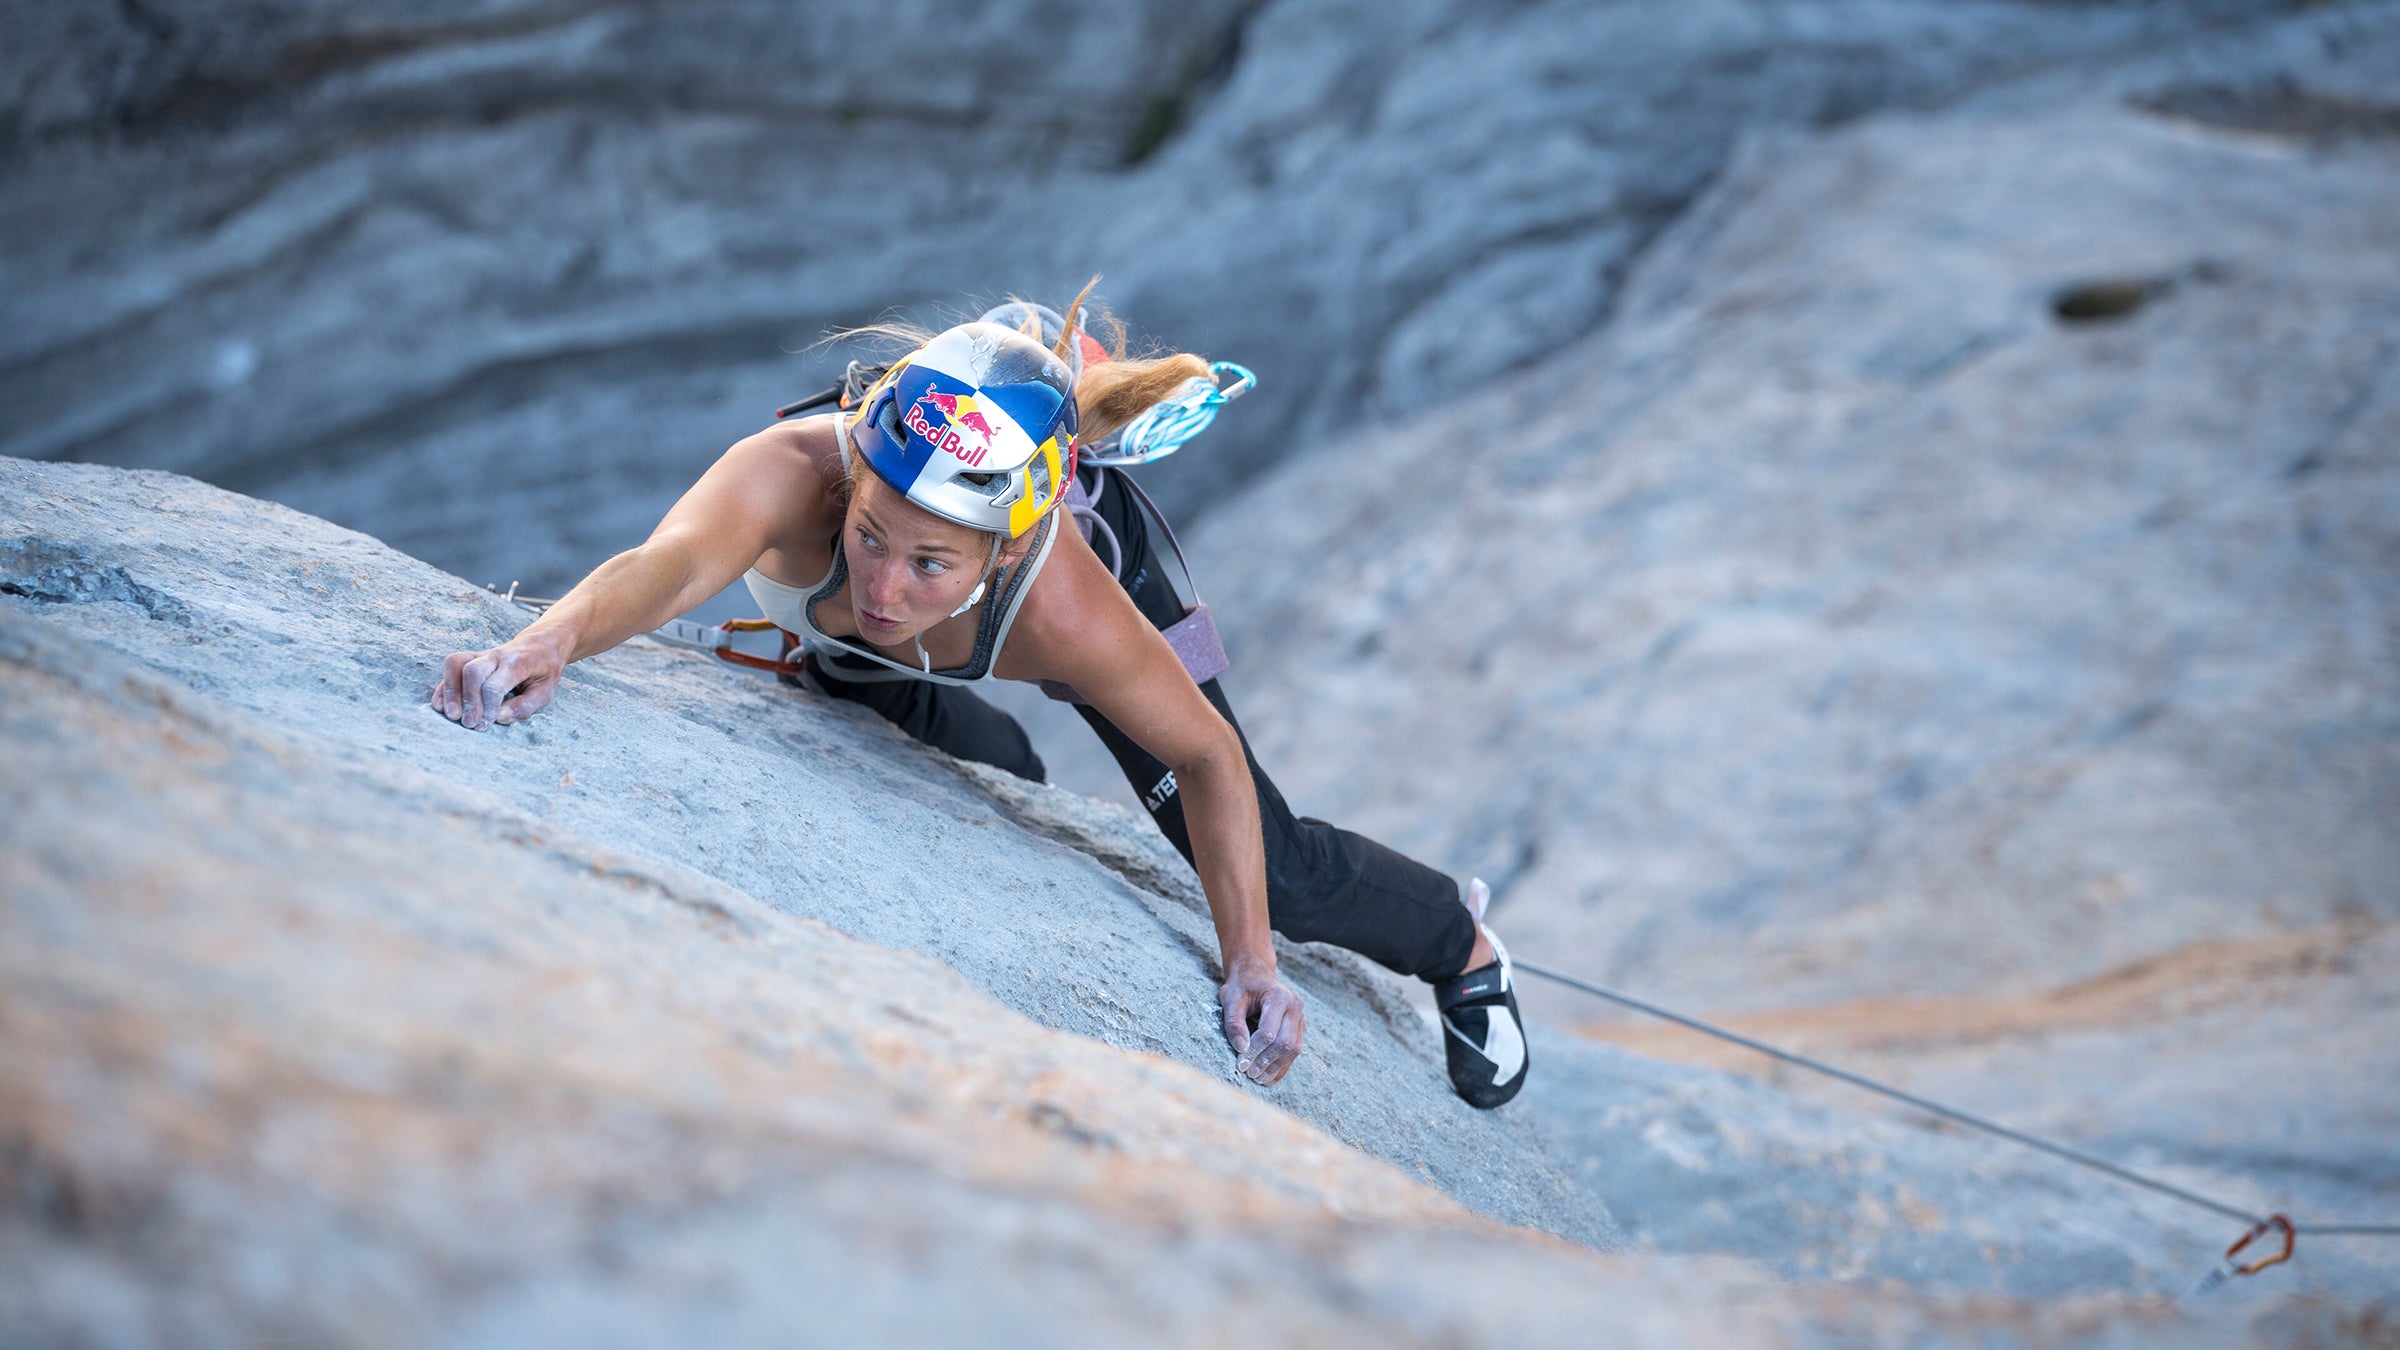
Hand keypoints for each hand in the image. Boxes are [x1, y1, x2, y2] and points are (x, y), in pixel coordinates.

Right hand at [430, 634, 563, 729]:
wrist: (541, 643)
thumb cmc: (544, 670)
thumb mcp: (546, 691)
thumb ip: (524, 706)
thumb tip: (498, 718)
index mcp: (517, 663)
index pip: (494, 686)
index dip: (486, 708)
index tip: (484, 725)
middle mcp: (496, 655)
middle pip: (471, 672)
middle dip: (467, 700)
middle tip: (469, 724)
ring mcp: (482, 654)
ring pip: (456, 663)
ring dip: (450, 691)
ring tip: (452, 715)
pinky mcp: (472, 658)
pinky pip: (451, 666)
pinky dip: (444, 686)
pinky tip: (442, 706)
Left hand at [1218, 954, 1304, 1085]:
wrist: (1255, 973)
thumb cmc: (1241, 986)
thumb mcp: (1230, 999)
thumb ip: (1234, 1023)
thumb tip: (1242, 1049)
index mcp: (1278, 996)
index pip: (1268, 1032)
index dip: (1254, 1051)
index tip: (1240, 1064)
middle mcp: (1295, 1006)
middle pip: (1286, 1043)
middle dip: (1266, 1062)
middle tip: (1249, 1073)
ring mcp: (1300, 1017)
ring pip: (1294, 1050)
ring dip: (1276, 1067)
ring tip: (1258, 1079)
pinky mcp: (1299, 1027)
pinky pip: (1295, 1050)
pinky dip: (1282, 1066)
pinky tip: (1269, 1077)